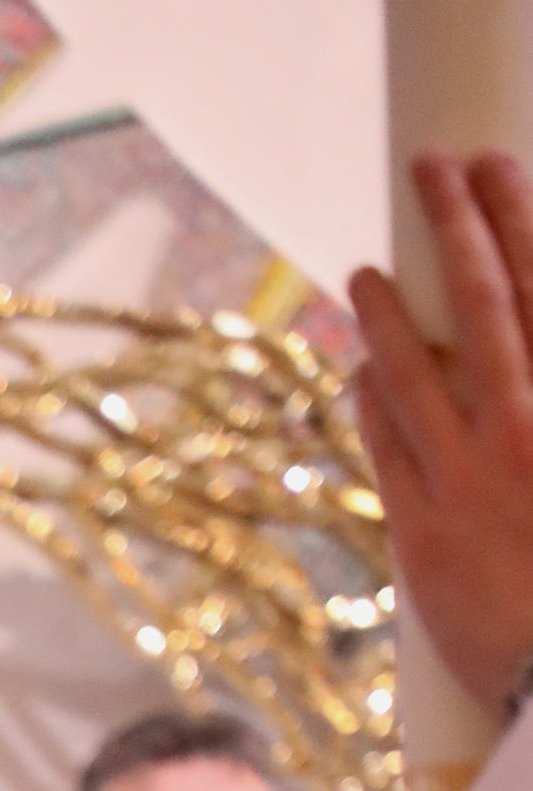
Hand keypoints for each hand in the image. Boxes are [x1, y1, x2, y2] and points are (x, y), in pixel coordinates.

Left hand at [348, 153, 532, 718]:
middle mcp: (522, 431)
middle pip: (483, 307)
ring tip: (362, 273)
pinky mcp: (421, 536)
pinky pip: (386, 450)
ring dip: (387, 314)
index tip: (491, 168)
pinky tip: (359, 372)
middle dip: (453, 229)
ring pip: (414, 375)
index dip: (514, 220)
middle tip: (427, 170)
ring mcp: (466, 482)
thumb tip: (516, 351)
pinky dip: (370, 402)